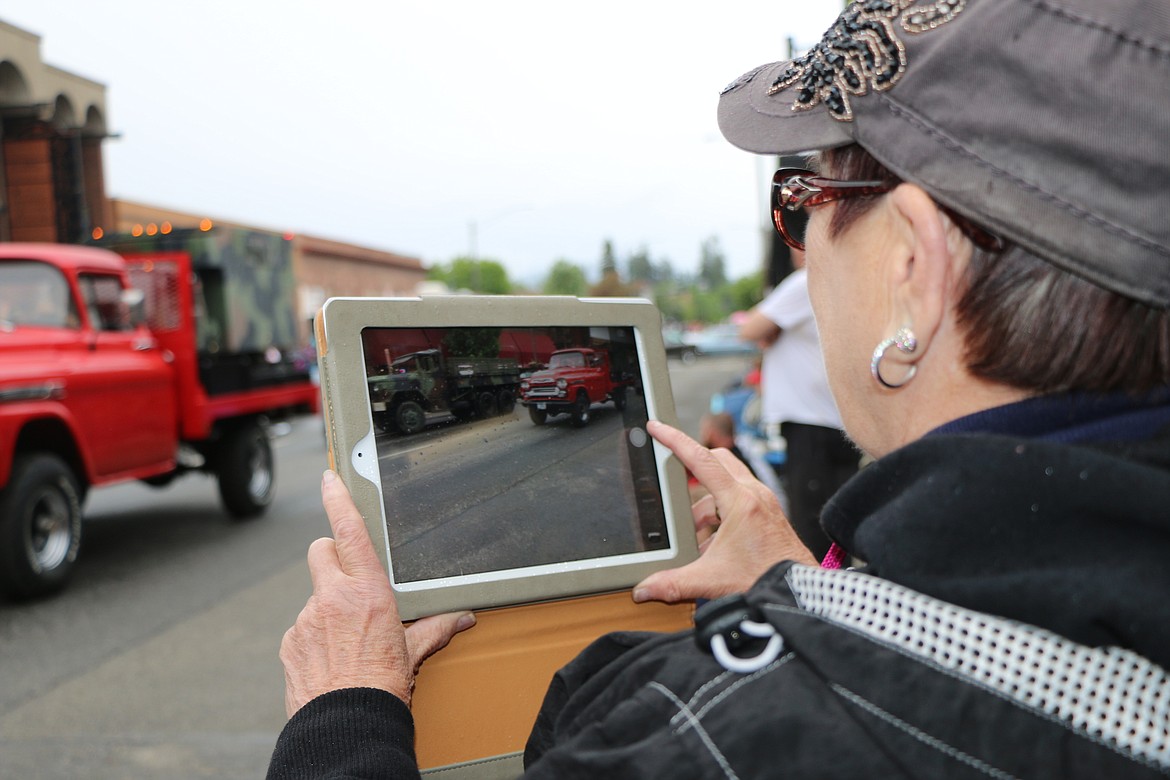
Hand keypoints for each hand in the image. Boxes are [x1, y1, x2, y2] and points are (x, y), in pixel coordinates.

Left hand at [279, 470, 475, 716]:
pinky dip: (313, 637)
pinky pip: (301, 628)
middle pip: (320, 550)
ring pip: (313, 595)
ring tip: (346, 640)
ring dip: (326, 606)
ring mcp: (306, 620)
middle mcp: (333, 598)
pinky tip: (330, 659)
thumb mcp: (413, 652)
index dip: (338, 498)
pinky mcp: (289, 643)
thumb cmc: (382, 689)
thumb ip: (434, 628)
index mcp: (368, 591)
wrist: (346, 726)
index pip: (349, 530)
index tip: (330, 479)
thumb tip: (460, 619)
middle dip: (331, 554)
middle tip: (347, 576)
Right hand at [632, 421, 815, 603]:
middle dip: (691, 468)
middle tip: (672, 478)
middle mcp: (754, 495)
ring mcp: (764, 502)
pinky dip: (720, 511)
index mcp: (740, 502)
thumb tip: (644, 588)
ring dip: (705, 501)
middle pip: (716, 461)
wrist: (798, 592)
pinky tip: (711, 541)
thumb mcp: (712, 580)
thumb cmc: (767, 580)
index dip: (675, 440)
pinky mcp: (768, 513)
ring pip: (727, 481)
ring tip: (693, 531)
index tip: (657, 427)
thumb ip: (672, 584)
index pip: (701, 460)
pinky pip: (738, 498)